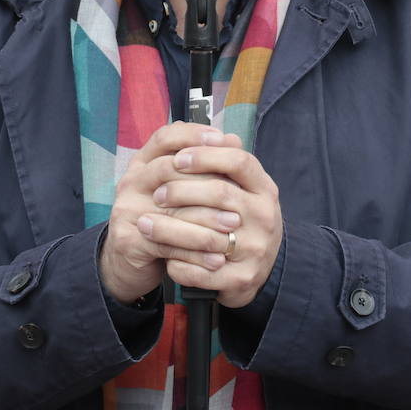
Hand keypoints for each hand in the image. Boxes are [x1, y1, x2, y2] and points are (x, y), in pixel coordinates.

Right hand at [99, 122, 228, 303]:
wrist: (130, 262)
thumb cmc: (165, 219)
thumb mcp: (182, 190)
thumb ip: (204, 166)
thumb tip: (234, 140)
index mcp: (143, 163)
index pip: (165, 137)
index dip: (193, 135)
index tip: (222, 139)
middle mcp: (131, 182)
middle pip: (167, 168)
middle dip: (205, 179)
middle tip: (237, 193)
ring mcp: (126, 210)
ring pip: (169, 207)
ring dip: (206, 217)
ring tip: (233, 225)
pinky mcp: (128, 241)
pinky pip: (167, 243)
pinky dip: (196, 250)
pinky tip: (218, 256)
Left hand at [136, 127, 283, 308]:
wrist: (261, 270)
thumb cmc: (243, 221)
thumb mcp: (243, 190)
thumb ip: (223, 164)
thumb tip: (197, 130)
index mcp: (265, 189)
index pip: (239, 160)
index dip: (206, 156)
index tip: (177, 158)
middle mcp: (266, 217)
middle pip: (221, 193)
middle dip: (181, 191)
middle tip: (156, 194)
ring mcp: (256, 249)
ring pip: (207, 234)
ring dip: (169, 228)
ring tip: (144, 223)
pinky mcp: (242, 279)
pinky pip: (201, 271)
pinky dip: (178, 262)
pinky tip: (162, 255)